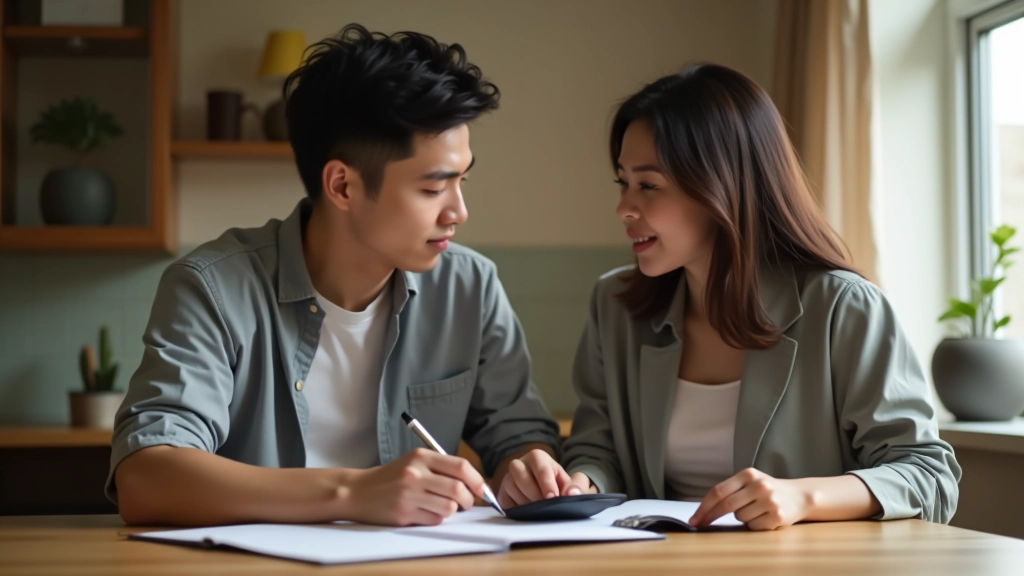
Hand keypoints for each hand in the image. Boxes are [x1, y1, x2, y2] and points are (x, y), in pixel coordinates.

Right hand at [344, 448, 484, 525]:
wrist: (358, 491)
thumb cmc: (391, 477)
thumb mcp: (414, 462)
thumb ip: (441, 468)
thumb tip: (474, 484)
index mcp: (421, 456)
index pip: (460, 466)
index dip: (476, 480)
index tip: (481, 489)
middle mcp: (415, 473)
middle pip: (458, 489)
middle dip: (468, 500)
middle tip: (465, 503)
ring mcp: (409, 494)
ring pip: (449, 508)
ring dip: (451, 510)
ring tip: (441, 506)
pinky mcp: (404, 513)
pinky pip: (434, 520)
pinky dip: (436, 518)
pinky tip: (424, 512)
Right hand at [497, 449, 596, 506]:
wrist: (545, 490)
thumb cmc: (556, 485)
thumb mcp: (567, 484)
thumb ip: (573, 487)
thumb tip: (573, 493)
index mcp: (537, 457)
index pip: (541, 468)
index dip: (547, 484)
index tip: (553, 497)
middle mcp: (520, 464)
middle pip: (521, 476)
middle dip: (535, 493)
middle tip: (545, 506)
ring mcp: (508, 478)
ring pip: (511, 487)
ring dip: (525, 501)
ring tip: (537, 510)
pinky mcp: (502, 492)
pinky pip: (504, 499)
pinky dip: (515, 508)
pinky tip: (526, 512)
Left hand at [689, 468, 813, 530]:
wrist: (799, 496)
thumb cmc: (767, 490)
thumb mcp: (750, 482)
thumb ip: (730, 490)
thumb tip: (704, 509)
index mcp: (748, 474)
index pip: (719, 491)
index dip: (704, 507)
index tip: (694, 519)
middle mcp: (759, 485)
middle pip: (726, 505)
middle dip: (710, 517)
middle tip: (701, 525)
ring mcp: (769, 501)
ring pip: (740, 518)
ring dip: (741, 518)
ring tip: (755, 511)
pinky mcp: (777, 516)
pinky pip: (753, 526)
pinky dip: (754, 525)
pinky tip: (764, 517)